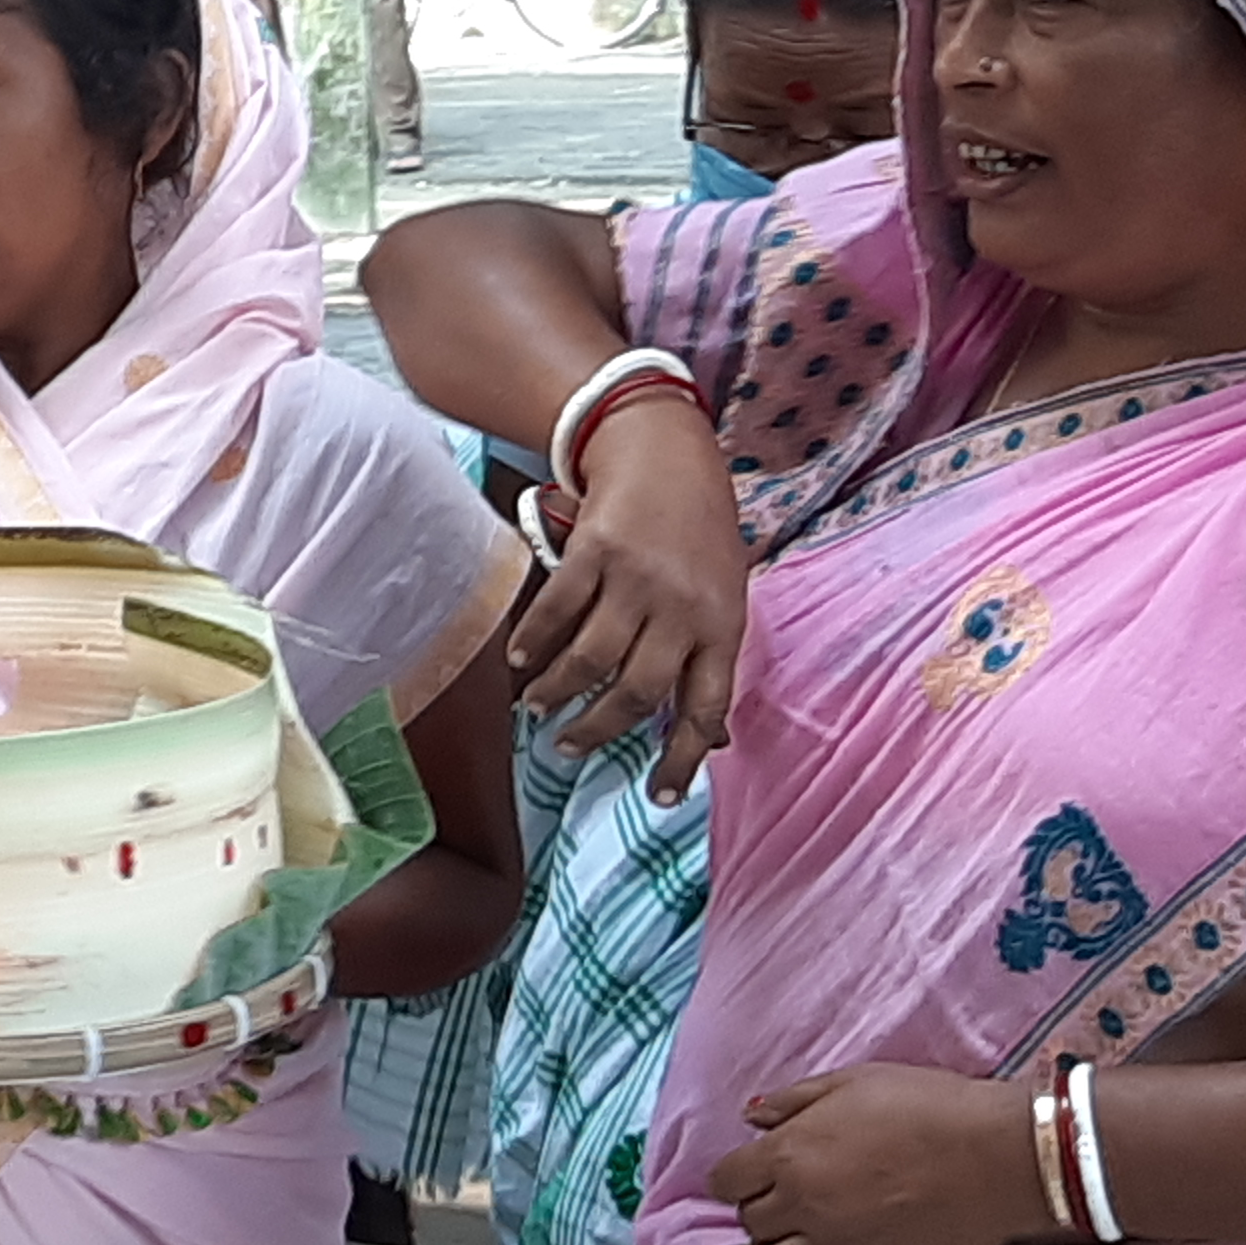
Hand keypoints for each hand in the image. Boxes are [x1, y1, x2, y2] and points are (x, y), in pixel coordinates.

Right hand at [512, 401, 747, 777]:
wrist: (666, 449)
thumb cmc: (701, 525)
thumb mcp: (727, 590)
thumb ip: (711, 653)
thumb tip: (704, 731)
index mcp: (723, 623)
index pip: (705, 706)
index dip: (681, 757)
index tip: (659, 795)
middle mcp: (681, 607)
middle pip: (636, 692)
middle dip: (598, 730)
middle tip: (569, 747)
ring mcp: (636, 580)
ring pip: (590, 659)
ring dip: (557, 692)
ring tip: (537, 706)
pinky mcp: (592, 553)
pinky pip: (555, 611)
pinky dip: (532, 642)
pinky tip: (518, 658)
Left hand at [711, 1061, 1039, 1244]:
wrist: (1000, 1152)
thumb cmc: (928, 1105)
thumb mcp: (852, 1082)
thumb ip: (793, 1100)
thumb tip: (751, 1118)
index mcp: (789, 1156)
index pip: (726, 1181)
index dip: (739, 1177)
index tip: (757, 1174)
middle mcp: (804, 1208)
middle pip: (751, 1224)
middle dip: (763, 1212)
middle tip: (789, 1201)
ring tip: (797, 1243)